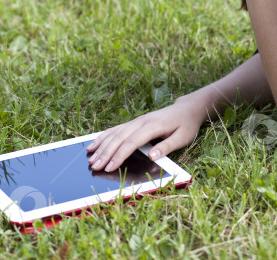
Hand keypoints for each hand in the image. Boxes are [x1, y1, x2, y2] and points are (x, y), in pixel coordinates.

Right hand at [86, 95, 206, 171]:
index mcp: (152, 126)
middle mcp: (141, 121)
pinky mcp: (135, 122)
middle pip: (119, 138)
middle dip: (105, 153)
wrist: (187, 109)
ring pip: (115, 133)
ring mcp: (137, 121)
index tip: (109, 167)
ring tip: (90, 158)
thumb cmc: (186, 125)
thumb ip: (167, 146)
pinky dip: (104, 136)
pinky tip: (94, 143)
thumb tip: (152, 156)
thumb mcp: (182, 137)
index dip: (119, 155)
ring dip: (102, 145)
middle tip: (94, 166)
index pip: (132, 142)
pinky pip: (117, 129)